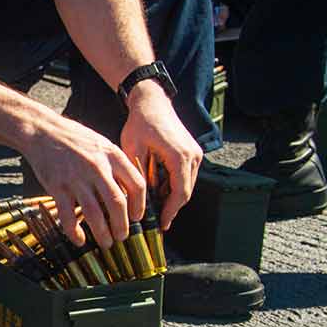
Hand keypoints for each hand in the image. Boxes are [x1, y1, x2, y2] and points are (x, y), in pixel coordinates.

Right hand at [21, 113, 145, 247]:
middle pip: (118, 203)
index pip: (137, 185)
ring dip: (102, 233)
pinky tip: (79, 240)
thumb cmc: (73, 138)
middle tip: (121, 237)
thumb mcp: (101, 144)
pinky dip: (75, 232)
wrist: (41, 131)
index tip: (136, 217)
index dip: (140, 206)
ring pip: (95, 213)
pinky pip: (68, 216)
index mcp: (112, 155)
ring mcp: (76, 178)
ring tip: (105, 243)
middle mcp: (97, 167)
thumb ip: (115, 164)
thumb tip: (128, 191)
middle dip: (122, 226)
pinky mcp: (57, 187)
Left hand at [120, 82, 202, 229]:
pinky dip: (175, 186)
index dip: (170, 212)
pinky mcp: (192, 151)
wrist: (152, 101)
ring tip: (157, 212)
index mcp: (179, 156)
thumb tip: (132, 199)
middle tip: (158, 223)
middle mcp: (192, 156)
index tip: (161, 225)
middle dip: (172, 209)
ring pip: (188, 185)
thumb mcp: (132, 150)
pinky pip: (186, 175)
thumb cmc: (140, 123)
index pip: (179, 193)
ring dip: (174, 198)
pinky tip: (160, 194)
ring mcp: (195, 153)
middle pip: (186, 192)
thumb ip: (136, 174)